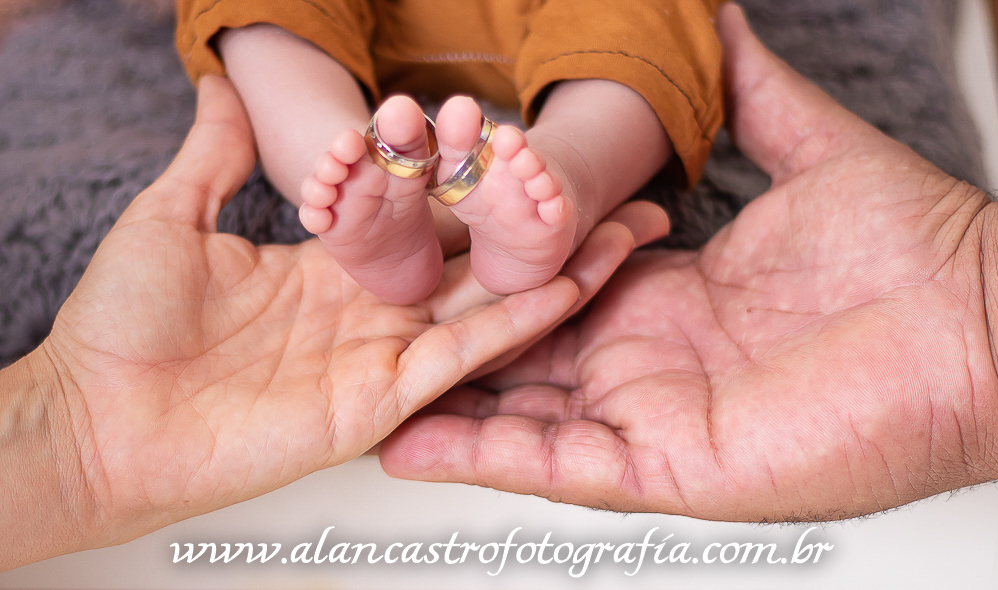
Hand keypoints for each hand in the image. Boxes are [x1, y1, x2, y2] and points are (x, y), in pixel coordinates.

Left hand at [1, 75, 666, 569]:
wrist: (98, 421)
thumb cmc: (121, 329)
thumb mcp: (172, 216)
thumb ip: (215, 154)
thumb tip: (217, 86)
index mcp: (327, 268)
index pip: (413, 214)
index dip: (458, 174)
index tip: (499, 131)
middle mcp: (366, 311)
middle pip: (466, 257)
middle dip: (523, 218)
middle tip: (578, 178)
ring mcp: (380, 354)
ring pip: (485, 303)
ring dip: (546, 266)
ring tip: (610, 229)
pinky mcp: (385, 397)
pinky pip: (466, 355)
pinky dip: (522, 322)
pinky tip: (569, 284)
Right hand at [380, 4, 997, 521]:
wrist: (992, 325)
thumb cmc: (920, 250)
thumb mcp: (809, 152)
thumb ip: (749, 95)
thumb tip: (719, 24)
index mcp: (670, 291)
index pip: (554, 284)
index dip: (490, 267)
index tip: (425, 241)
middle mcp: (653, 356)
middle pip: (522, 351)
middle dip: (445, 337)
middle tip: (368, 319)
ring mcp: (655, 414)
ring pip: (521, 414)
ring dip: (441, 402)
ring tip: (361, 387)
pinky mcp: (669, 464)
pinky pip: (557, 466)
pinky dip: (481, 459)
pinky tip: (411, 441)